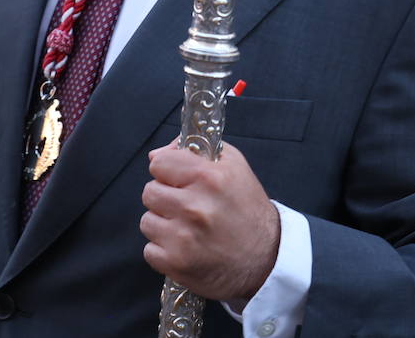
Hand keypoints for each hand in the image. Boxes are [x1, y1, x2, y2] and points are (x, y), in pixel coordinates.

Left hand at [141, 140, 279, 303]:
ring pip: (147, 221)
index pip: (159, 164)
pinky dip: (164, 251)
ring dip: (163, 225)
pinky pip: (150, 250)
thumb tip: (156, 154)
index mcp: (209, 178)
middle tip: (186, 206)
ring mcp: (184, 238)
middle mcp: (195, 207)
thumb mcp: (234, 166)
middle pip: (149, 192)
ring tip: (187, 229)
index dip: (168, 171)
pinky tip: (185, 248)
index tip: (178, 180)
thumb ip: (196, 150)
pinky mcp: (177, 264)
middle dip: (165, 197)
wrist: (267, 259)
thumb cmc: (248, 210)